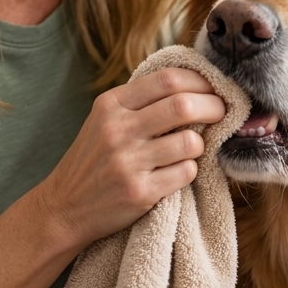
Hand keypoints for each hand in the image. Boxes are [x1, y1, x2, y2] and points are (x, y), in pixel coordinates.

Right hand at [38, 68, 225, 251]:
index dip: (200, 81)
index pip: (168, 79)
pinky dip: (190, 170)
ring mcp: (128, 162)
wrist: (64, 208)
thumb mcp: (105, 120)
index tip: (214, 88)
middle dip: (214, 106)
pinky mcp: (139, 192)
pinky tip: (178, 171)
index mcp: (111, 105)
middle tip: (223, 111)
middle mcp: (118, 129)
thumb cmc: (94, 159)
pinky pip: (185, 173)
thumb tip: (195, 86)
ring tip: (193, 148)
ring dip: (201, 144)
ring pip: (190, 141)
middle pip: (183, 105)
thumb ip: (141, 102)